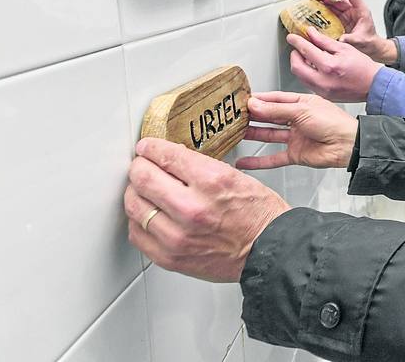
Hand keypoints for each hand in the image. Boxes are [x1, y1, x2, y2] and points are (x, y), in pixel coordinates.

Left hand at [124, 138, 290, 282]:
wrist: (269, 251)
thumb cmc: (259, 216)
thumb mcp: (236, 177)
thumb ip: (199, 168)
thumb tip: (171, 160)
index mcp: (212, 182)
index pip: (165, 155)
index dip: (151, 147)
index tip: (147, 147)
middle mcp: (192, 208)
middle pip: (143, 178)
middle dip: (139, 167)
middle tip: (142, 166)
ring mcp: (177, 235)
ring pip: (134, 205)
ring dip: (136, 192)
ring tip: (144, 189)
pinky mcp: (170, 257)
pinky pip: (137, 233)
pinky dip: (139, 220)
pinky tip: (148, 214)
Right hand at [238, 91, 357, 169]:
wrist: (347, 145)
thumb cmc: (333, 122)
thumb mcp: (302, 111)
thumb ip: (276, 110)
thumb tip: (254, 105)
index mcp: (302, 103)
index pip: (275, 99)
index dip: (259, 99)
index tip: (242, 99)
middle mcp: (298, 119)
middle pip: (270, 117)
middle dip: (253, 115)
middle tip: (235, 115)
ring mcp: (296, 137)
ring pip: (269, 135)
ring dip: (253, 134)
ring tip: (235, 132)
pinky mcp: (295, 154)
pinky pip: (273, 158)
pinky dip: (259, 161)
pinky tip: (245, 162)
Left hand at [288, 27, 382, 102]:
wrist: (373, 86)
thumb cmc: (363, 68)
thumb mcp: (345, 49)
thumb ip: (324, 41)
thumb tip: (311, 33)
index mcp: (329, 66)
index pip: (305, 51)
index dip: (296, 41)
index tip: (292, 37)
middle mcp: (323, 81)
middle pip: (296, 67)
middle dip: (294, 55)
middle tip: (298, 48)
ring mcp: (322, 91)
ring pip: (300, 76)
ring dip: (300, 64)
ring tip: (307, 57)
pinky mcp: (323, 96)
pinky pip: (308, 83)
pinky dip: (307, 73)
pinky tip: (315, 68)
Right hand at [310, 0, 397, 62]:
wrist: (370, 48)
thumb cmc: (369, 42)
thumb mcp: (360, 41)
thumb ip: (351, 39)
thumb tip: (341, 39)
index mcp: (361, 10)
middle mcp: (352, 10)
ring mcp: (344, 15)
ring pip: (331, 4)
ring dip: (320, 1)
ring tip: (310, 1)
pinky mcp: (338, 21)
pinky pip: (328, 13)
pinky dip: (320, 11)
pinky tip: (312, 12)